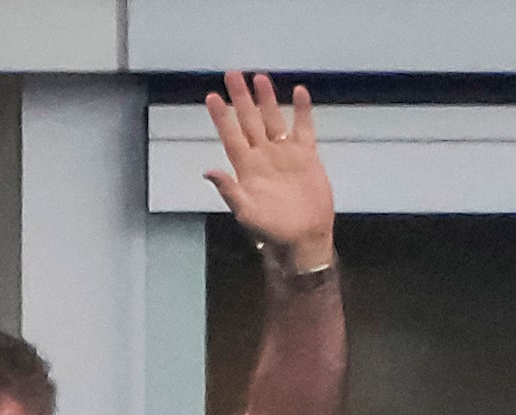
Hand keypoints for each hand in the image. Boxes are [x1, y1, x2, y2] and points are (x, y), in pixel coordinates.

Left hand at [203, 71, 335, 270]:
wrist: (304, 238)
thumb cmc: (273, 231)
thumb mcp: (246, 213)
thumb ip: (228, 190)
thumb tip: (209, 172)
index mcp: (247, 167)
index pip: (230, 135)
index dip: (222, 117)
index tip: (212, 97)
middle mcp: (263, 155)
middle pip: (249, 120)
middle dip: (241, 97)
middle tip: (233, 74)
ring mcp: (284, 154)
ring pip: (273, 119)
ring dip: (266, 99)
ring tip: (260, 78)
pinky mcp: (306, 156)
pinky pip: (303, 128)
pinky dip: (302, 111)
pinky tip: (299, 93)